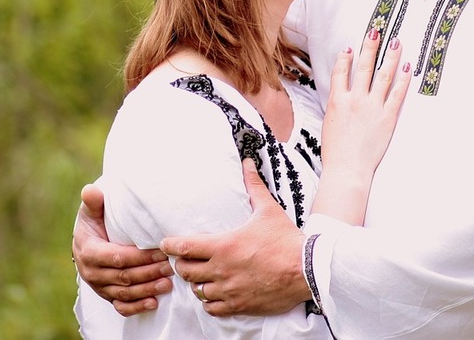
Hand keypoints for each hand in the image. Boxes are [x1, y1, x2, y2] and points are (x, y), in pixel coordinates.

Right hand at [73, 183, 173, 315]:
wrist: (85, 242)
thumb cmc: (93, 223)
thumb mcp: (91, 211)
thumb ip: (93, 202)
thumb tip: (91, 190)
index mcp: (89, 252)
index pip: (117, 257)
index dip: (140, 256)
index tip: (161, 251)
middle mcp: (92, 273)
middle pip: (124, 276)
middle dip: (149, 272)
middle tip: (171, 266)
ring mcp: (100, 287)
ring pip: (125, 293)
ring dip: (147, 289)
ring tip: (169, 283)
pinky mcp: (107, 295)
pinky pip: (120, 306)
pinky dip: (136, 307)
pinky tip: (153, 303)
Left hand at [161, 159, 308, 316]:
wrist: (307, 269)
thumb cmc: (286, 240)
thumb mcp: (268, 210)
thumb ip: (253, 186)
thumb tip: (247, 163)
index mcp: (224, 246)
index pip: (184, 247)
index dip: (171, 245)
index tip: (167, 244)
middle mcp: (221, 270)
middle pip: (186, 271)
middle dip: (182, 264)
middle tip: (186, 259)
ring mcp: (229, 290)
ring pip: (197, 291)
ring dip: (197, 283)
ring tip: (202, 276)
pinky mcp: (239, 305)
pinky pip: (212, 308)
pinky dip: (209, 301)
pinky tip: (215, 294)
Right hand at [314, 30, 410, 222]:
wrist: (348, 170)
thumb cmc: (336, 151)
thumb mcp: (329, 123)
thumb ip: (337, 106)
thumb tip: (342, 94)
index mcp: (338, 101)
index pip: (340, 72)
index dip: (345, 58)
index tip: (350, 48)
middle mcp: (355, 100)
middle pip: (363, 67)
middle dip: (370, 47)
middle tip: (375, 31)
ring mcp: (372, 107)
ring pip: (383, 75)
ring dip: (389, 56)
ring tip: (395, 42)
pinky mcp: (388, 117)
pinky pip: (398, 94)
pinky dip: (403, 79)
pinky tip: (407, 66)